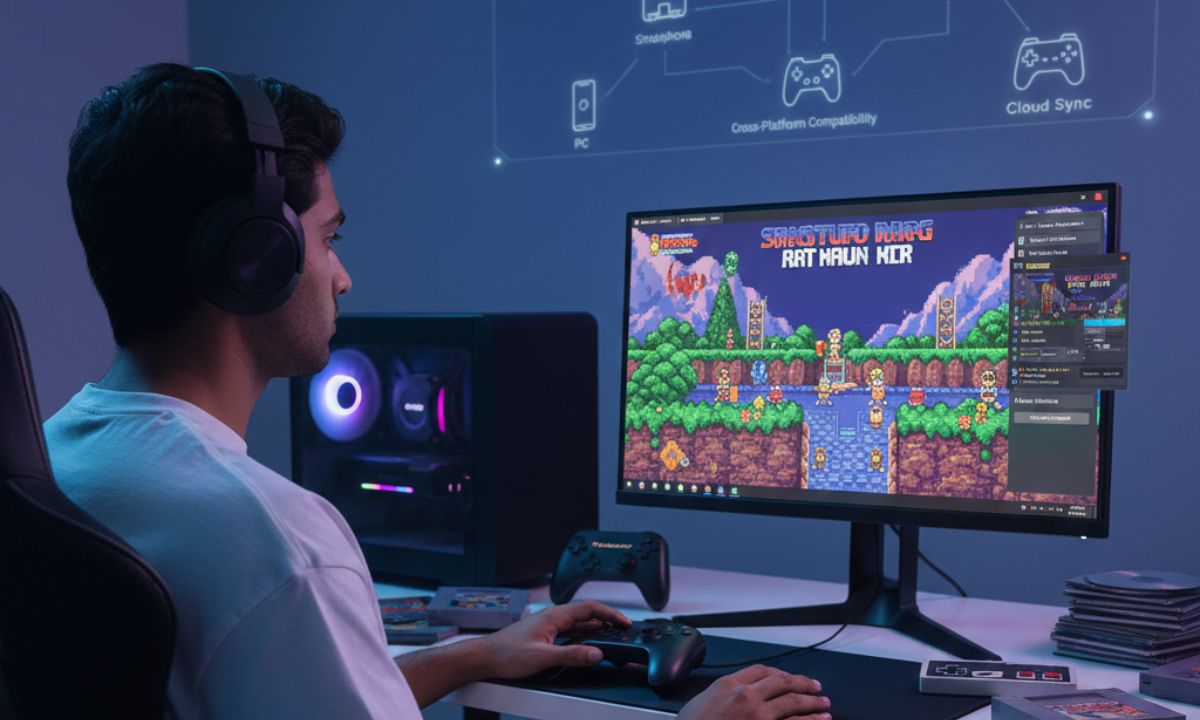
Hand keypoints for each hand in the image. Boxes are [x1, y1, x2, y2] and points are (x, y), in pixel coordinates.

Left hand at [477, 600, 631, 679]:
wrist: (486, 657)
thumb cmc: (507, 653)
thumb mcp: (543, 656)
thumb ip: (571, 654)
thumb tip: (596, 653)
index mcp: (554, 615)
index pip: (590, 608)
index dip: (610, 614)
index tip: (624, 622)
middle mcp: (552, 616)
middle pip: (586, 613)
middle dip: (606, 620)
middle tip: (622, 629)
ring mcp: (548, 625)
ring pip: (578, 622)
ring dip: (595, 627)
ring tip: (611, 634)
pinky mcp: (544, 634)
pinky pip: (570, 631)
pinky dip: (583, 635)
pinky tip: (586, 643)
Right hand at [677, 665, 830, 719]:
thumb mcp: (704, 700)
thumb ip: (723, 693)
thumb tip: (734, 694)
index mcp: (730, 685)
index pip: (762, 671)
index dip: (780, 673)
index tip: (788, 678)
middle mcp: (747, 697)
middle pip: (783, 682)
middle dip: (803, 684)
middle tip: (816, 687)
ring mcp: (759, 716)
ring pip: (793, 703)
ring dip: (813, 702)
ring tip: (824, 704)